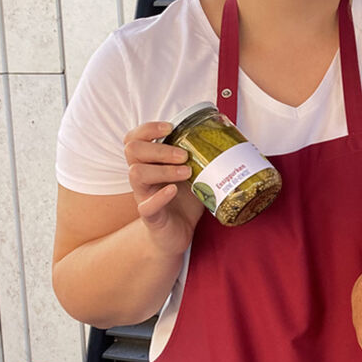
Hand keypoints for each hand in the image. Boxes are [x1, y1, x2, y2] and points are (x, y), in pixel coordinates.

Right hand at [124, 121, 203, 252]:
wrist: (177, 234)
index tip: (171, 127)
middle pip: (132, 150)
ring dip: (163, 169)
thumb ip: (200, 158)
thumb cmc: (184, 201)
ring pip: (136, 173)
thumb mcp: (192, 174)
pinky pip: (146, 205)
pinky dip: (160, 196)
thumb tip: (229, 138)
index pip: (134, 139)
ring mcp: (143, 196)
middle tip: (184, 155)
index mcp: (149, 163)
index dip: (148, 128)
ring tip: (186, 172)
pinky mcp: (150, 217)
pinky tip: (173, 190)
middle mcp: (142, 177)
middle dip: (159, 148)